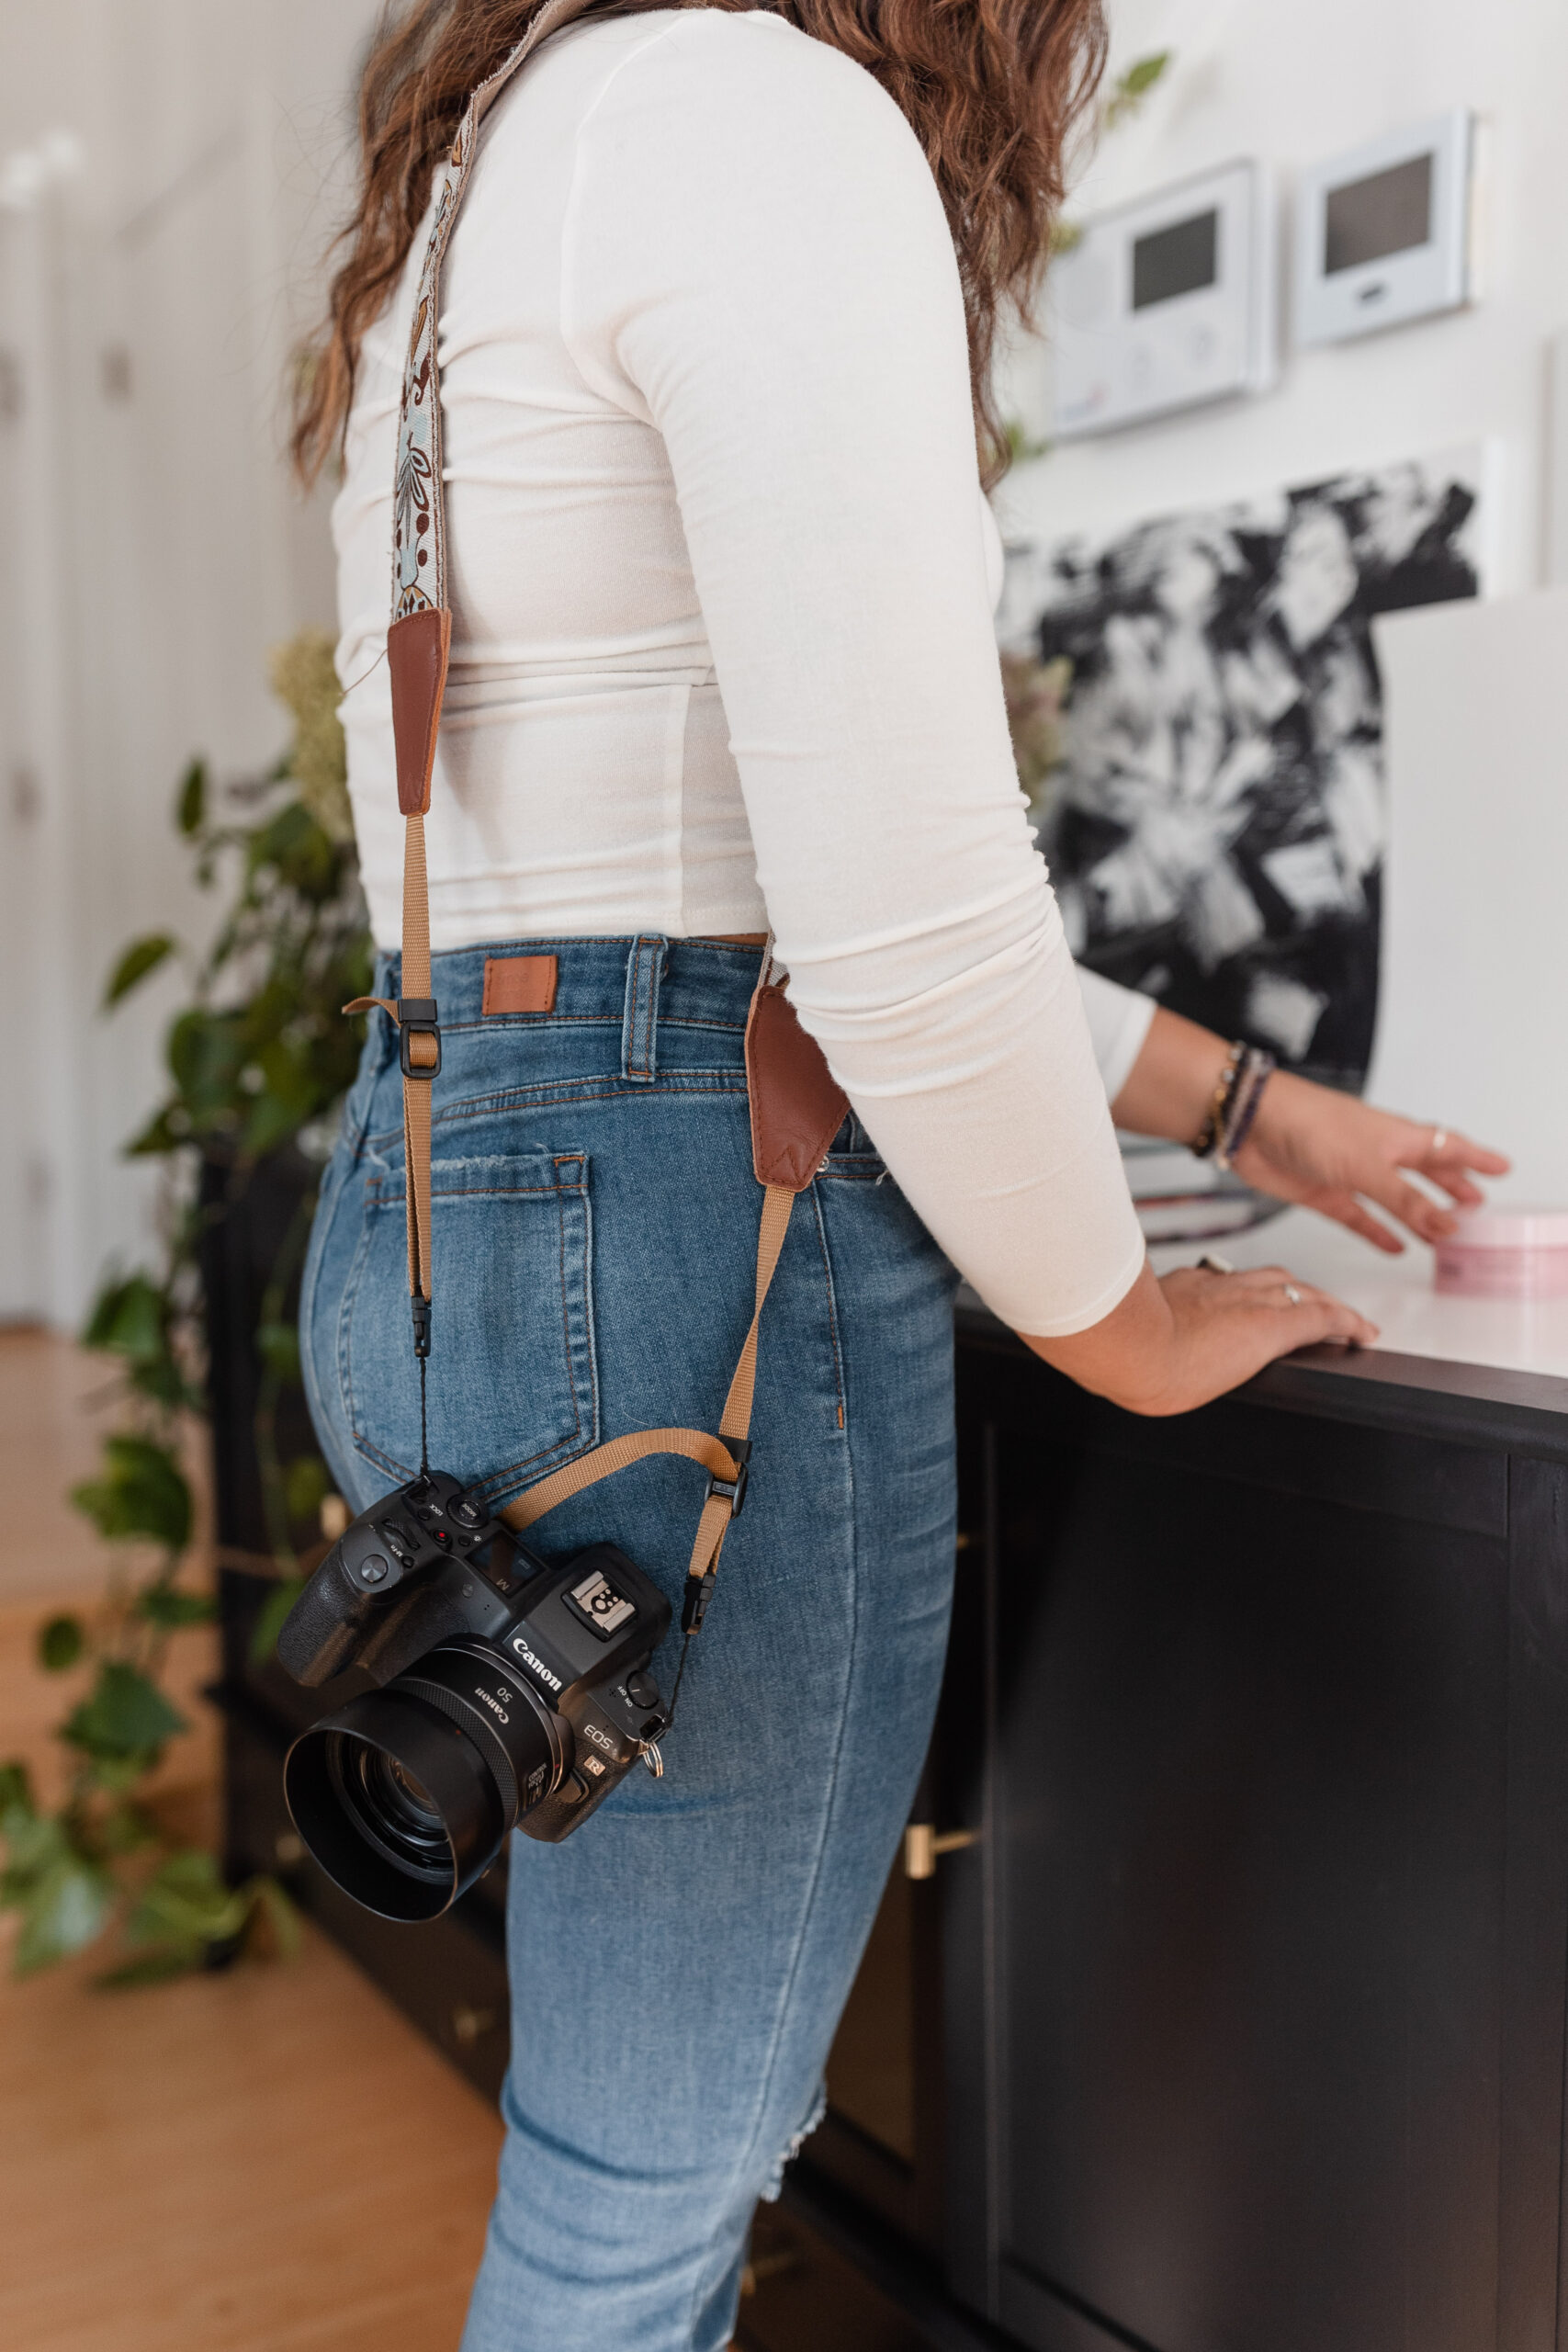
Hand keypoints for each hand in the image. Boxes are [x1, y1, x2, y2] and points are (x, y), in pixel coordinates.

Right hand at [1024, 1259, 1377, 1417]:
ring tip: (1345, 1323)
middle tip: (1307, 1302)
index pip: (1220, 1283)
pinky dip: (1347, 1324)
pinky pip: (1324, 1319)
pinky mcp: (1273, 1324)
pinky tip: (1363, 1334)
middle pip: (1266, 1280)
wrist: (1122, 1348)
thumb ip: (1099, 1319)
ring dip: (1322, 1306)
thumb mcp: (1101, 1324)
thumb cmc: (1104, 1342)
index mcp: (1178, 1292)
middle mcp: (1217, 1288)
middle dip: (1287, 1290)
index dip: (1239, 1289)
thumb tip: (1061, 1327)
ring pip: (1299, 1294)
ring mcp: (1246, 1303)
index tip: (1241, 1300)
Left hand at [1232, 1073, 1509, 1252]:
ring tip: (1443, 1233)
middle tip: (1475, 1202)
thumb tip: (1447, 1225)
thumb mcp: (1368, 1167)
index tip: (1500, 1169)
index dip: (1475, 1159)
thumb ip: (1406, 1200)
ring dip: (1419, 1216)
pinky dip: (1378, 1231)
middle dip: (1451, 1187)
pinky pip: (1359, 1217)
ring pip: (1394, 1199)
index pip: (1446, 1147)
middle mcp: (1375, 1152)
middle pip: (1424, 1173)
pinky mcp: (1323, 1192)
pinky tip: (1394, 1245)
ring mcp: (1349, 1173)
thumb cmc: (1307, 1122)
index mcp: (1396, 1135)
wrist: (1251, 1123)